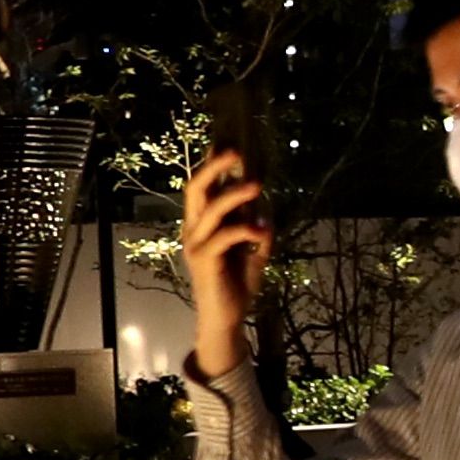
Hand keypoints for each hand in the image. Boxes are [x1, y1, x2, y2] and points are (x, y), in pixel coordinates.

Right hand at [180, 146, 270, 374]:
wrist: (228, 318)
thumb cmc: (238, 283)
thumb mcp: (255, 251)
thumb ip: (258, 229)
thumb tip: (266, 210)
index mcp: (202, 223)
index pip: (203, 187)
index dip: (211, 163)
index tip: (228, 141)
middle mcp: (194, 229)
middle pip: (195, 188)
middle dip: (214, 167)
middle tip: (237, 153)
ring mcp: (196, 243)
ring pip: (211, 208)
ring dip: (235, 194)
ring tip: (257, 186)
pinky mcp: (203, 260)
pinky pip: (224, 235)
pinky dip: (244, 229)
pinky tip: (260, 231)